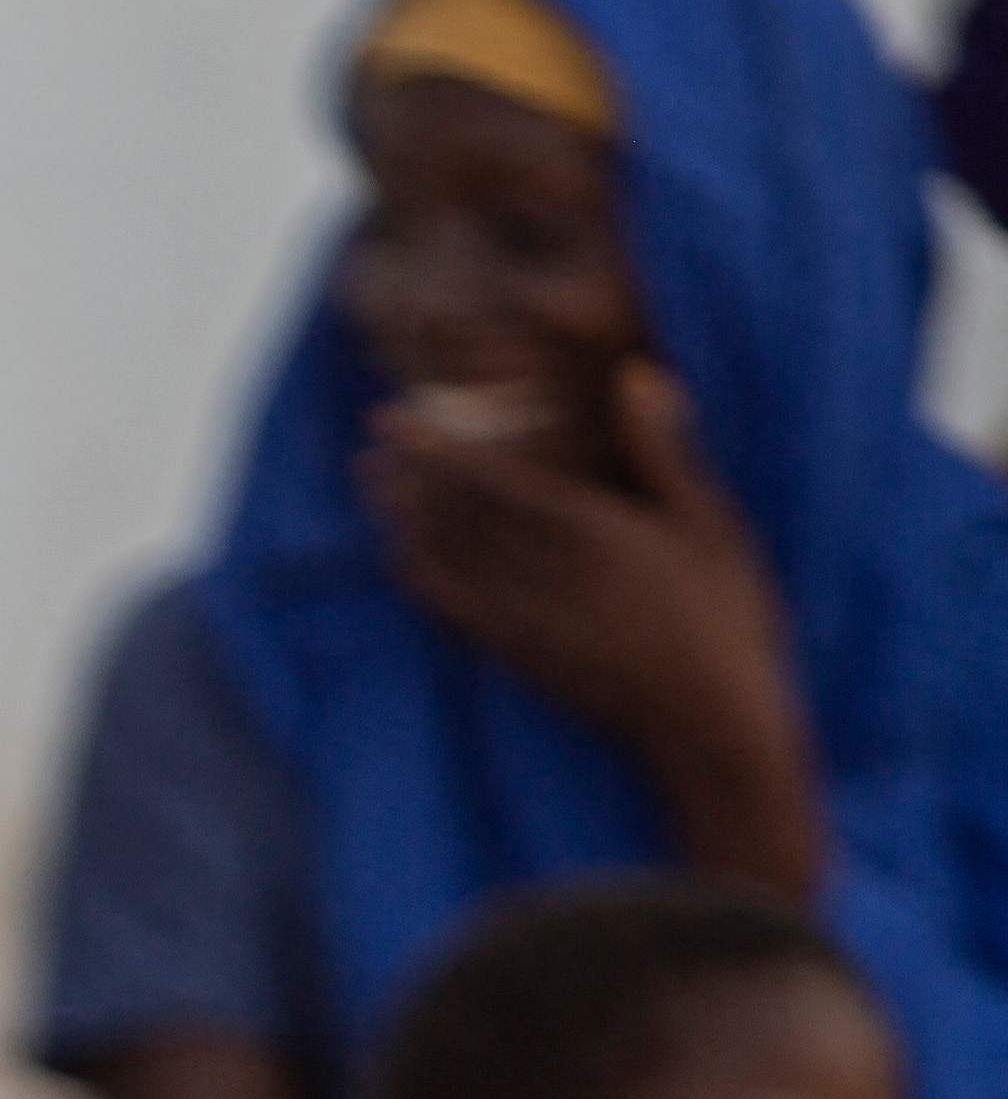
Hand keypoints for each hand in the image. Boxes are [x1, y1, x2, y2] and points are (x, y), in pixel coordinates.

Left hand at [359, 363, 814, 867]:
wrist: (709, 724)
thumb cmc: (726, 615)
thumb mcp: (711, 523)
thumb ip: (663, 451)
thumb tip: (636, 374)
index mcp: (588, 532)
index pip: (489, 479)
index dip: (436, 446)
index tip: (397, 416)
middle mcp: (540, 575)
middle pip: (452, 516)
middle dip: (408, 475)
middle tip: (375, 439)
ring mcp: (520, 620)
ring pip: (442, 558)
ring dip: (402, 517)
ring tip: (373, 480)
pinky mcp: (516, 655)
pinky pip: (449, 608)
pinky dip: (420, 574)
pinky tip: (403, 552)